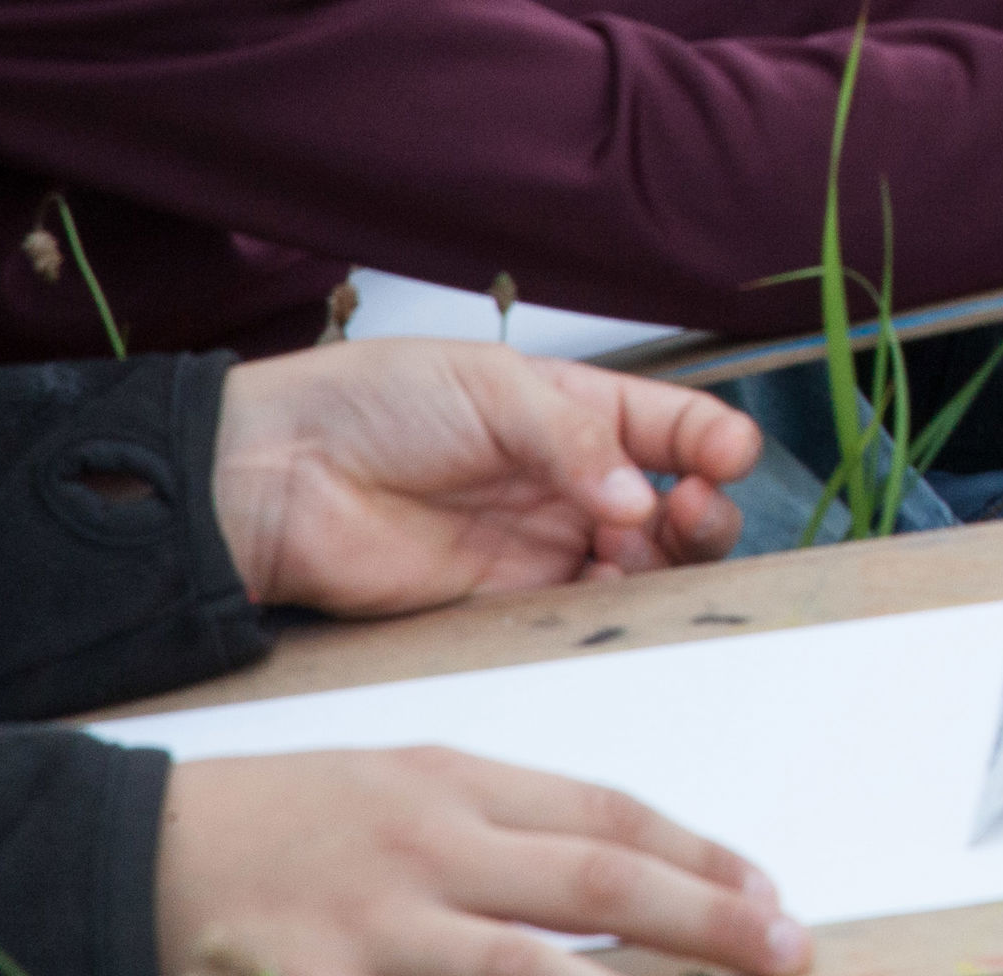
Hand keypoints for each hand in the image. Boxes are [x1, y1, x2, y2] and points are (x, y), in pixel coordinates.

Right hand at [154, 749, 804, 975]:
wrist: (133, 844)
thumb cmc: (287, 820)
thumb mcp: (404, 792)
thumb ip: (505, 829)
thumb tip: (621, 870)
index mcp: (458, 785)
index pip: (611, 817)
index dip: (701, 858)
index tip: (770, 894)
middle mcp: (431, 845)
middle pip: (594, 880)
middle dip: (704, 916)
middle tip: (788, 947)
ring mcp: (373, 921)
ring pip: (520, 966)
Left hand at [211, 344, 761, 617]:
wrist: (274, 477)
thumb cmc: (370, 404)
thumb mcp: (487, 387)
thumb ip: (571, 438)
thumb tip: (637, 495)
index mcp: (576, 411)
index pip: (673, 427)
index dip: (713, 442)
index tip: (728, 456)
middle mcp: (571, 481)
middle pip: (675, 506)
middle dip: (704, 511)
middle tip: (689, 509)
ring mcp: (541, 545)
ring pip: (642, 567)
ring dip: (667, 562)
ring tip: (647, 548)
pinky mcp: (504, 604)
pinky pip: (579, 615)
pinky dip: (612, 611)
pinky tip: (608, 590)